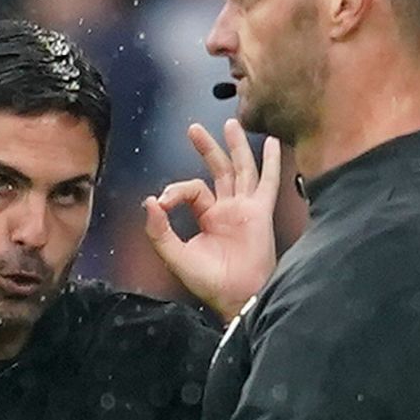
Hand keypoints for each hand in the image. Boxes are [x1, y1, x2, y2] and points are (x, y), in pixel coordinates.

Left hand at [144, 120, 279, 320]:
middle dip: (207, 147)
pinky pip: (267, 183)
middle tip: (193, 128)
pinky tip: (271, 142)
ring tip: (230, 122)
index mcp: (209, 216)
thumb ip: (159, 231)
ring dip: (235, 146)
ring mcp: (245, 209)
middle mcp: (228, 209)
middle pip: (218, 170)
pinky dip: (270, 163)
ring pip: (241, 170)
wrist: (236, 296)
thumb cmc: (209, 282)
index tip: (163, 202)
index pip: (192, 189)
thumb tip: (149, 201)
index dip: (175, 190)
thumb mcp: (176, 255)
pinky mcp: (260, 213)